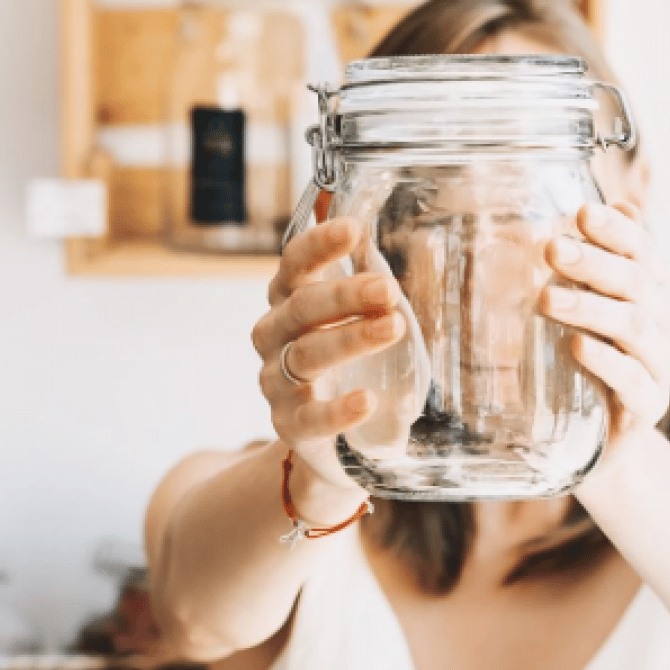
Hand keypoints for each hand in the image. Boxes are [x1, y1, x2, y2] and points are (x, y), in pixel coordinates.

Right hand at [252, 217, 405, 493]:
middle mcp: (273, 335)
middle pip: (302, 307)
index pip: (293, 265)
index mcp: (288, 301)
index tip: (353, 228)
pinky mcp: (288, 425)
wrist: (332, 441)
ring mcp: (275, 381)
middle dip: (346, 294)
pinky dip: (338, 409)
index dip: (318, 245)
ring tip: (396, 327)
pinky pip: (310, 417)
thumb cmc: (349, 364)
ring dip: (351, 338)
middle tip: (389, 289)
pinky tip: (367, 401)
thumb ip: (368, 288)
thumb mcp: (356, 320)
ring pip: (306, 354)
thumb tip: (389, 242)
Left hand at [539, 200, 669, 471]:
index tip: (581, 213)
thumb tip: (605, 205)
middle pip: (637, 284)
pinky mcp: (648, 407)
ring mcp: (662, 367)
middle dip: (594, 263)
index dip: (617, 231)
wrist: (605, 437)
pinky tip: (575, 346)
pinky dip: (605, 361)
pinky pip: (633, 381)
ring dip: (590, 308)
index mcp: (658, 291)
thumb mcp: (594, 306)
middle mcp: (668, 324)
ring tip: (546, 299)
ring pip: (634, 328)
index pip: (644, 250)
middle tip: (552, 249)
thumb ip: (599, 262)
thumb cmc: (595, 357)